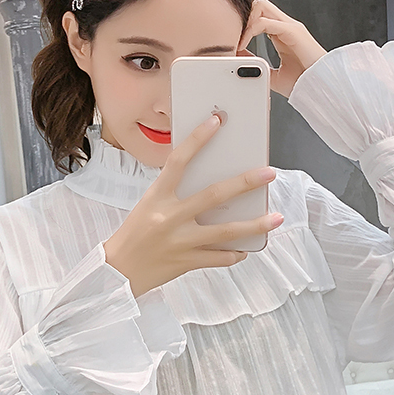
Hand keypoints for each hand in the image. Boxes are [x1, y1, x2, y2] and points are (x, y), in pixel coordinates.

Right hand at [103, 114, 283, 297]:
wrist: (117, 272)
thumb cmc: (133, 236)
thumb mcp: (149, 207)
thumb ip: (175, 196)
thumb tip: (214, 188)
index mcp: (157, 198)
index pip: (178, 161)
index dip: (197, 139)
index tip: (217, 122)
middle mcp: (170, 217)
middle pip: (214, 195)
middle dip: (245, 182)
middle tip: (269, 173)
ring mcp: (181, 241)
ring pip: (226, 231)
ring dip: (255, 224)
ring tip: (277, 217)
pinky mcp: (187, 262)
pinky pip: (219, 258)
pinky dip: (235, 253)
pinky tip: (246, 249)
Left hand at [237, 0, 326, 97]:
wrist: (319, 88)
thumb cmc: (300, 82)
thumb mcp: (270, 73)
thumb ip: (256, 63)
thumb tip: (238, 57)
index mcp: (281, 33)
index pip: (258, 14)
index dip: (243, 23)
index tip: (232, 41)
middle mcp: (285, 25)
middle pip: (259, 4)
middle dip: (243, 16)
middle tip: (233, 37)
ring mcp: (289, 26)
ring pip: (260, 6)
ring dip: (245, 21)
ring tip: (237, 41)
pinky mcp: (292, 31)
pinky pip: (265, 22)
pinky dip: (250, 31)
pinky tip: (243, 45)